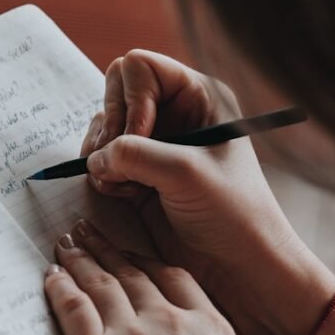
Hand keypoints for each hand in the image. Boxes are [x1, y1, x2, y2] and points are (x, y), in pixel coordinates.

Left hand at [45, 219, 259, 334]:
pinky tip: (52, 276)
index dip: (144, 258)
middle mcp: (169, 318)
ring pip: (100, 282)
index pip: (171, 275)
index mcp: (208, 324)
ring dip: (80, 259)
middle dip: (106, 248)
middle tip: (87, 231)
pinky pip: (73, 307)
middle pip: (130, 271)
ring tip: (66, 243)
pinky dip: (60, 288)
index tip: (129, 251)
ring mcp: (132, 332)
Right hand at [81, 50, 334, 334]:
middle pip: (114, 92)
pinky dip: (103, 175)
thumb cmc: (232, 214)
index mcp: (198, 96)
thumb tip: (95, 157)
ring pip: (103, 128)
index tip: (140, 137)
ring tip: (125, 184)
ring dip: (103, 155)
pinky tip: (126, 196)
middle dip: (110, 127)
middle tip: (119, 162)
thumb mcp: (184, 173)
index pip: (140, 67)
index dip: (131, 99)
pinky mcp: (139, 174)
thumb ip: (134, 152)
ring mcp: (154, 144)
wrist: (239, 267)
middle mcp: (174, 114)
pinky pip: (102, 159)